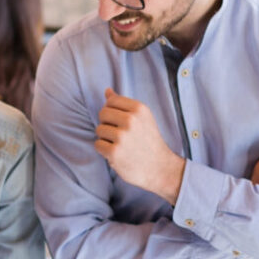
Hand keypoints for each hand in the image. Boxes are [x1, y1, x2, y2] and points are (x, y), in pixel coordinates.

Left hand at [95, 88, 184, 202]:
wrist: (160, 168)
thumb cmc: (149, 142)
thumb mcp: (143, 118)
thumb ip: (124, 105)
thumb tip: (107, 91)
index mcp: (139, 109)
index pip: (111, 101)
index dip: (112, 111)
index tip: (121, 122)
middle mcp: (131, 120)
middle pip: (102, 113)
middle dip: (107, 124)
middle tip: (120, 135)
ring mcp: (122, 137)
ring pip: (99, 130)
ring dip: (106, 138)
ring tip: (121, 145)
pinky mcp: (114, 152)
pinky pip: (98, 145)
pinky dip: (105, 151)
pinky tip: (117, 154)